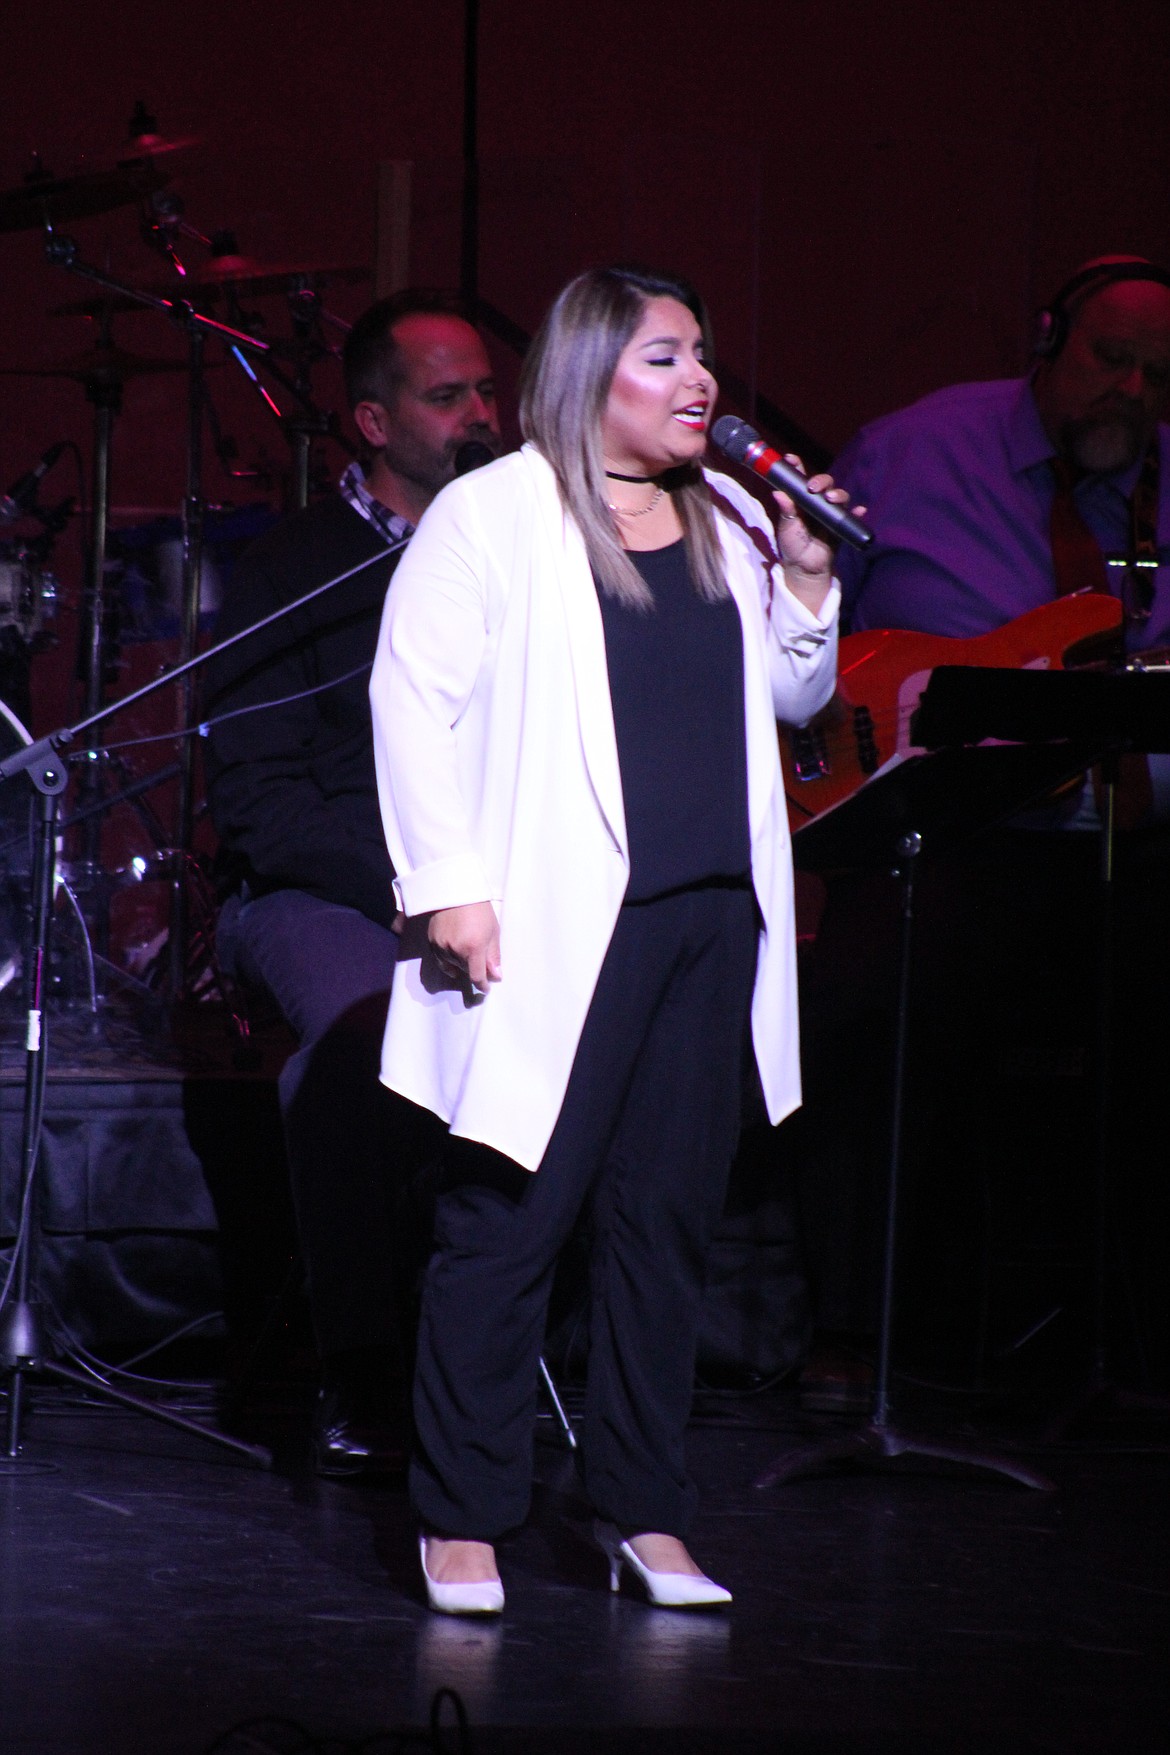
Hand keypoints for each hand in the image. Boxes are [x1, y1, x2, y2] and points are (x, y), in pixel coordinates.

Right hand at [427, 901, 500, 992]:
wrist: (455, 889)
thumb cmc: (478, 908)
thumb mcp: (492, 931)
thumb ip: (493, 956)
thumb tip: (496, 976)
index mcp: (473, 947)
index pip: (476, 976)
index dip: (482, 985)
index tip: (486, 988)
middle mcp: (455, 949)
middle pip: (465, 970)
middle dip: (473, 967)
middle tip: (479, 955)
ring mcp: (441, 946)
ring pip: (452, 965)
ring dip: (461, 962)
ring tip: (466, 946)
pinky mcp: (432, 941)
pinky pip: (441, 959)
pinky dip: (448, 959)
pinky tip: (454, 952)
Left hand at [772, 455, 864, 601]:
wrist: (804, 568)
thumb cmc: (793, 545)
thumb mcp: (786, 527)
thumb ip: (786, 510)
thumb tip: (778, 492)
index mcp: (801, 499)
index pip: (800, 478)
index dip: (797, 466)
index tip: (791, 460)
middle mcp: (818, 502)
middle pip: (825, 483)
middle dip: (821, 480)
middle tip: (813, 487)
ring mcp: (831, 512)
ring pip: (840, 496)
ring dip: (838, 494)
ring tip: (831, 499)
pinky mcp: (841, 525)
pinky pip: (852, 516)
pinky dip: (857, 512)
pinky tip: (859, 510)